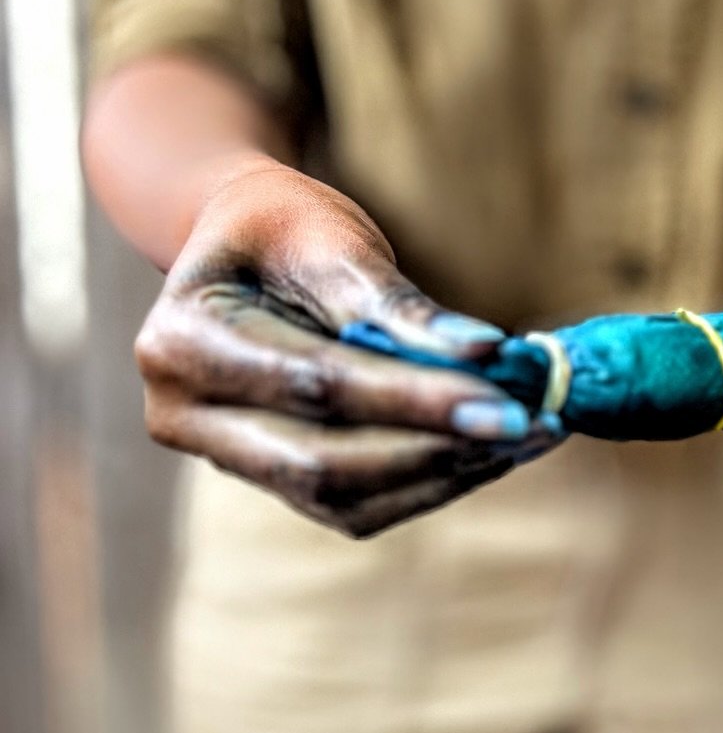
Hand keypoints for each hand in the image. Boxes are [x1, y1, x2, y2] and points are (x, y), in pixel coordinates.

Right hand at [135, 155, 560, 536]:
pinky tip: (491, 450)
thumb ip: (396, 304)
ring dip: (443, 474)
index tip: (506, 401)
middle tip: (532, 425)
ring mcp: (220, 456)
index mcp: (181, 340)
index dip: (414, 399)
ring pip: (341, 498)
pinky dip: (426, 481)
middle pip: (323, 461)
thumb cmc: (284, 227)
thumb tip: (486, 353)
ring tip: (529, 434)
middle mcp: (182, 414)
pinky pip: (352, 505)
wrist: (244, 246)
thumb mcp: (331, 239)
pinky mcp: (268, 478)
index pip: (316, 385)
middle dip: (436, 449)